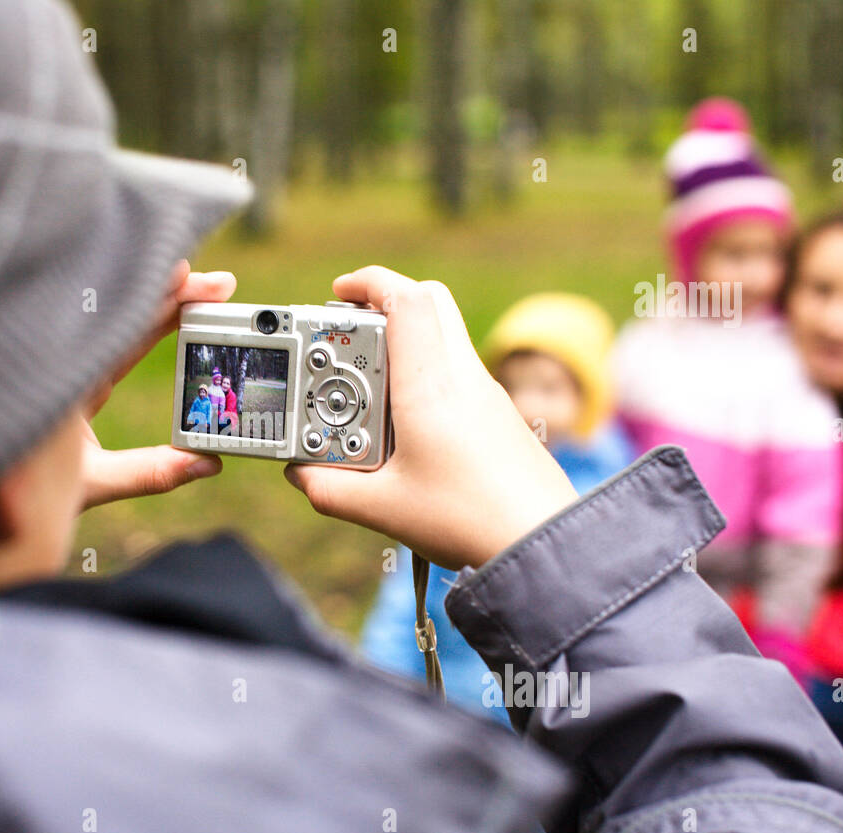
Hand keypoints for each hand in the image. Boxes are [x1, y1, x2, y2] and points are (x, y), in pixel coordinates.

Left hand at [80, 261, 234, 509]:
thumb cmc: (25, 493)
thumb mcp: (92, 482)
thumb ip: (149, 472)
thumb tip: (207, 462)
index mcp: (65, 377)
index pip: (120, 326)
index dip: (157, 298)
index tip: (188, 276)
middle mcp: (66, 363)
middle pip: (125, 314)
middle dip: (174, 295)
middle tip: (222, 285)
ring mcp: (71, 367)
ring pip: (120, 321)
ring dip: (163, 303)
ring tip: (207, 288)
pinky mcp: (76, 378)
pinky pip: (115, 339)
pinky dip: (146, 322)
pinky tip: (176, 311)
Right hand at [284, 266, 578, 568]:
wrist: (542, 541)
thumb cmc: (471, 521)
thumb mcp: (384, 509)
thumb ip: (330, 490)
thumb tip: (300, 475)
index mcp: (431, 385)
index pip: (407, 298)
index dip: (369, 281)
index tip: (338, 291)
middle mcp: (463, 376)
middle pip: (430, 302)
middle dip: (384, 303)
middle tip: (347, 334)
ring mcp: (485, 392)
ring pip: (443, 336)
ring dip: (401, 345)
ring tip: (364, 391)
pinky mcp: (497, 414)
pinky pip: (454, 373)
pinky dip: (421, 377)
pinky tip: (400, 425)